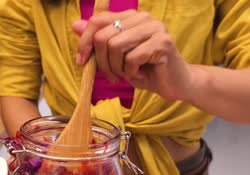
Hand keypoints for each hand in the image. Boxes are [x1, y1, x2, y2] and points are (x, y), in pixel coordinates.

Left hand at [73, 11, 196, 100]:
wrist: (174, 84)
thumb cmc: (144, 70)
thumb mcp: (114, 57)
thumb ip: (97, 40)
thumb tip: (75, 25)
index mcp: (130, 16)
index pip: (97, 20)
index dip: (85, 42)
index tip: (82, 61)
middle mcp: (142, 17)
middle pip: (103, 36)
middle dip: (102, 62)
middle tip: (112, 75)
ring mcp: (154, 28)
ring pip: (115, 46)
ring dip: (116, 68)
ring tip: (127, 74)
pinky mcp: (162, 42)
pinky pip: (132, 58)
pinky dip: (131, 72)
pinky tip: (141, 74)